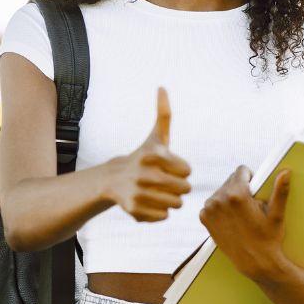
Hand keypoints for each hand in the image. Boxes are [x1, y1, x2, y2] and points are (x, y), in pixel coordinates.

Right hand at [103, 87, 191, 221]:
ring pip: (176, 204)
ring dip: (171, 200)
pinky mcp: (133, 210)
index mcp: (154, 155)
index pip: (188, 171)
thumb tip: (162, 87)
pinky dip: (160, 212)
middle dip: (178, 186)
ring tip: (157, 191)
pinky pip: (164, 216)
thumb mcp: (156, 136)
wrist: (115, 179)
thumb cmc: (144, 156)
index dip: (181, 169)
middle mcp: (144, 174)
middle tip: (164, 180)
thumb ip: (163, 113)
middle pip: (184, 189)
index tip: (168, 166)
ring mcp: (138, 193)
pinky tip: (148, 201)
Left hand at [200, 166, 291, 281]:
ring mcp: (209, 209)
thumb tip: (285, 172)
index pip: (241, 170)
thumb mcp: (277, 214)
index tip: (255, 190)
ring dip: (229, 196)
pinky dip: (220, 208)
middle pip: (230, 179)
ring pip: (221, 191)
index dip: (251, 177)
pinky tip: (230, 219)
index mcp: (237, 194)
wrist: (253, 262)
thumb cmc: (268, 238)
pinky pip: (212, 203)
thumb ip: (280, 191)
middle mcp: (219, 199)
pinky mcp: (204, 218)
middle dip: (241, 187)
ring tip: (241, 213)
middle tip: (251, 205)